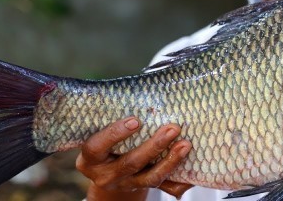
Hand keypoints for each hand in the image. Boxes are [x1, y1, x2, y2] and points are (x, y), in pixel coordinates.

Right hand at [76, 117, 193, 199]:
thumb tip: (142, 91)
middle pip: (130, 163)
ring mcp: (125, 185)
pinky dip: (178, 179)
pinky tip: (191, 166)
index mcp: (91, 159)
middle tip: (173, 128)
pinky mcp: (142, 190)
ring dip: (170, 161)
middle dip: (154, 146)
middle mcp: (106, 175)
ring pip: (150, 178)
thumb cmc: (107, 145)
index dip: (115, 134)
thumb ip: (115, 121)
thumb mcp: (101, 134)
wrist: (108, 176)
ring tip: (185, 144)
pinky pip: (163, 187)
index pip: (96, 147)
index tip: (135, 120)